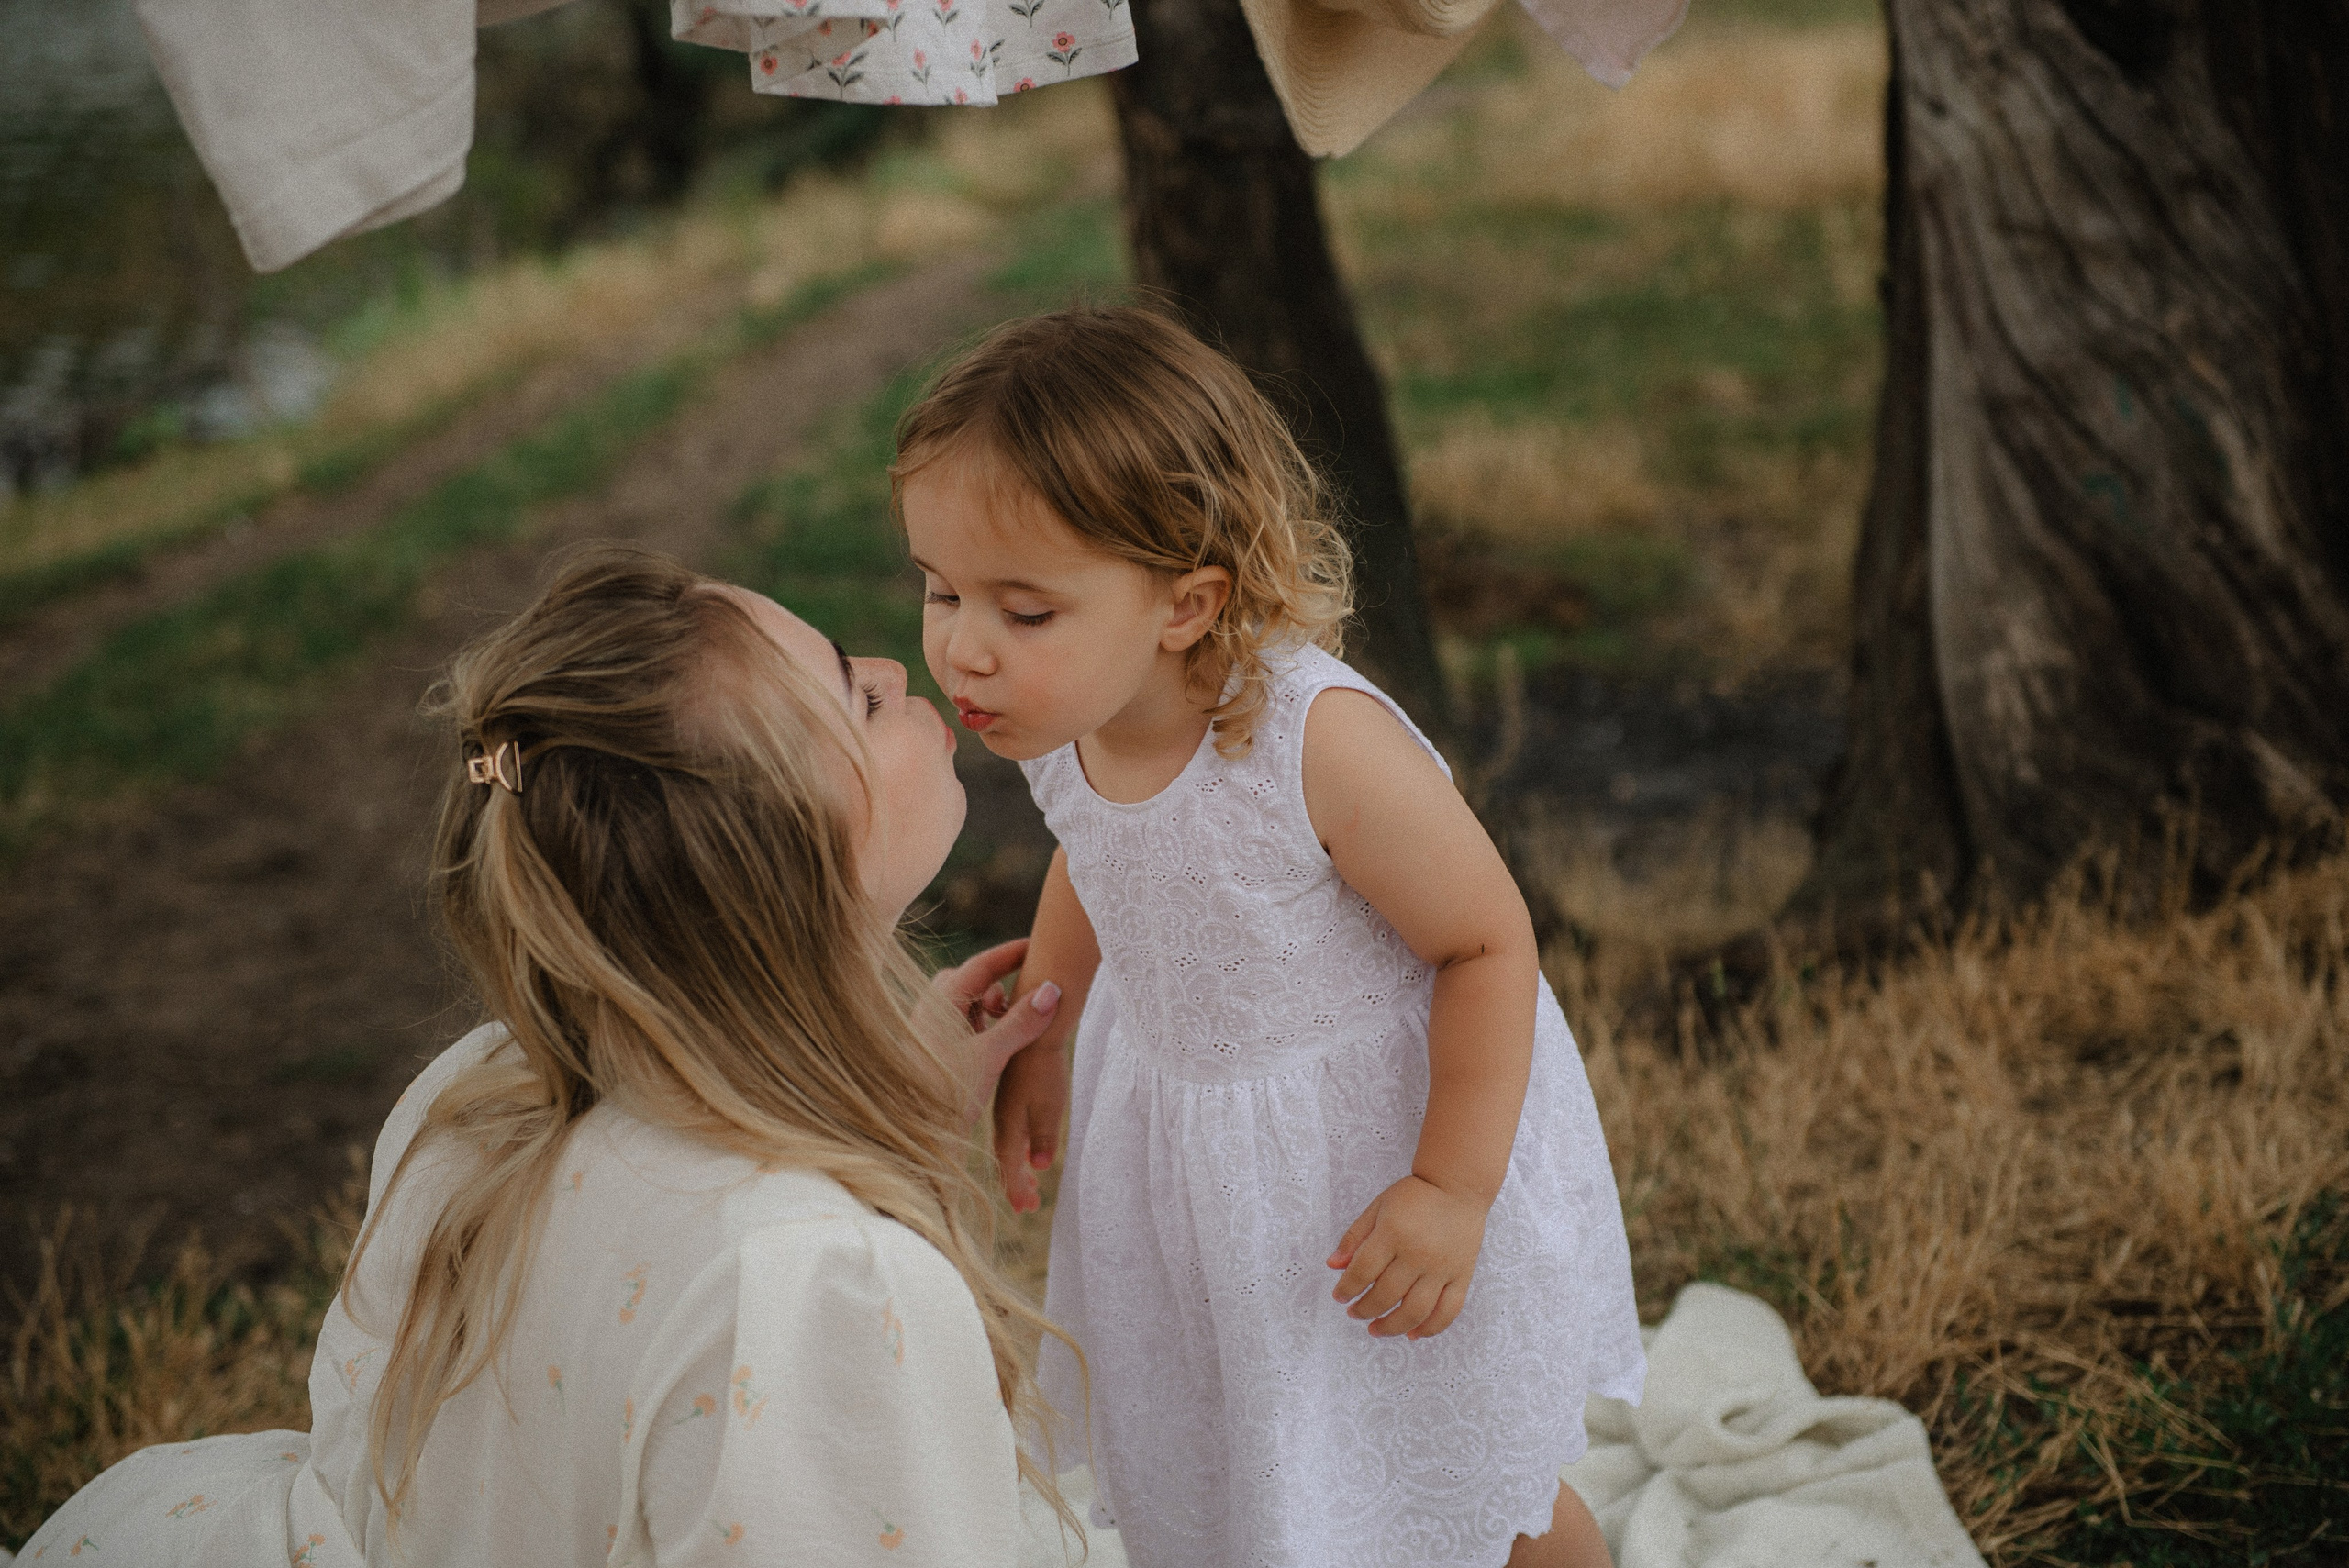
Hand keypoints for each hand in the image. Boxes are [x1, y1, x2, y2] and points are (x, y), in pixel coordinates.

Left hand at [930, 939, 1059, 1124]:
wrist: (916, 1134)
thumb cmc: (947, 1092)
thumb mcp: (990, 1055)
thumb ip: (1020, 1022)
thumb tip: (1051, 991)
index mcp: (941, 1002)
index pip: (982, 964)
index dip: (1012, 953)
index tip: (1037, 945)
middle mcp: (932, 1010)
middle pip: (972, 980)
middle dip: (1001, 981)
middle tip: (1028, 990)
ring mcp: (932, 1030)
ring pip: (968, 1003)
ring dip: (994, 1006)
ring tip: (1016, 1022)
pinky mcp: (936, 1050)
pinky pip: (965, 1024)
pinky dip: (986, 1024)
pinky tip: (1000, 1042)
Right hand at [992, 1038, 1068, 1214]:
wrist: (1035, 1026)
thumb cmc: (1044, 1066)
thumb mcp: (1049, 1104)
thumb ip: (1042, 1134)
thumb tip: (1038, 1166)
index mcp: (1009, 1122)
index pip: (1010, 1164)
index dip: (1016, 1187)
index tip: (1025, 1208)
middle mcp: (1003, 1116)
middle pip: (1008, 1157)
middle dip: (1017, 1182)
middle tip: (1029, 1205)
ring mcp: (1006, 1103)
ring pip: (1010, 1143)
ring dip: (1019, 1165)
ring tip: (1032, 1182)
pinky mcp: (1012, 1091)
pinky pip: (1013, 1128)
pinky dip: (1021, 1145)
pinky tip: (1029, 1146)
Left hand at [1326, 1175, 1490, 1339]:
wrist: (1458, 1186)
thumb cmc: (1414, 1196)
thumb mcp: (1378, 1207)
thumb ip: (1355, 1237)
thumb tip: (1332, 1266)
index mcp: (1393, 1233)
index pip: (1363, 1271)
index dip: (1347, 1288)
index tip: (1339, 1297)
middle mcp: (1418, 1254)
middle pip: (1386, 1295)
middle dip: (1365, 1310)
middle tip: (1354, 1313)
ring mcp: (1442, 1268)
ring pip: (1415, 1311)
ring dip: (1392, 1326)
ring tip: (1376, 1329)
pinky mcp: (1462, 1276)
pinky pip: (1448, 1311)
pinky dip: (1430, 1328)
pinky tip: (1413, 1334)